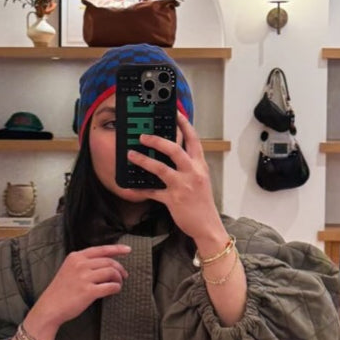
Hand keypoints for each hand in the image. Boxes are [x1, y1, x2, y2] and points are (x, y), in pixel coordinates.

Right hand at [32, 244, 130, 333]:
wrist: (50, 307)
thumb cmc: (60, 291)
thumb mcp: (68, 270)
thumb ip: (83, 264)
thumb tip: (105, 265)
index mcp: (75, 257)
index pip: (101, 249)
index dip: (117, 249)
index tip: (128, 250)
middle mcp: (80, 264)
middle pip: (109, 261)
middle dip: (120, 269)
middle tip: (124, 276)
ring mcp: (84, 277)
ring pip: (111, 272)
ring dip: (118, 279)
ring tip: (117, 284)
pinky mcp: (88, 291)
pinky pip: (110, 287)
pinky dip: (116, 288)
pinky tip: (114, 291)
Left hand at [126, 112, 222, 243]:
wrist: (208, 226)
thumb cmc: (202, 203)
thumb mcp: (201, 180)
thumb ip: (189, 166)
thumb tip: (172, 154)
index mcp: (200, 165)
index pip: (193, 139)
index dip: (183, 124)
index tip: (175, 112)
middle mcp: (193, 172)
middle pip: (174, 149)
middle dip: (156, 140)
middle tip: (143, 136)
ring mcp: (183, 186)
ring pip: (160, 168)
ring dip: (143, 160)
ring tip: (131, 154)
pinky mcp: (173, 200)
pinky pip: (153, 192)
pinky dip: (140, 189)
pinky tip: (131, 186)